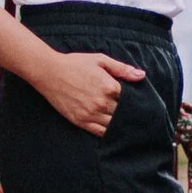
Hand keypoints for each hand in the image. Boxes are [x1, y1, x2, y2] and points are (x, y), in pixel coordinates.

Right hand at [32, 51, 146, 134]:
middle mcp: (102, 102)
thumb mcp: (100, 60)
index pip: (130, 99)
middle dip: (128, 113)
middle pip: (123, 113)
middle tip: (134, 114)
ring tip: (124, 122)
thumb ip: (122, 68)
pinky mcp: (81, 121)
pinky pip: (100, 132)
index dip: (134, 100)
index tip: (138, 101)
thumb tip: (141, 75)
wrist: (50, 72)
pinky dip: (108, 133)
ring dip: (119, 124)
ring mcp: (91, 114)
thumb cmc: (75, 64)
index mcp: (109, 86)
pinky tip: (112, 130)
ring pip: (113, 125)